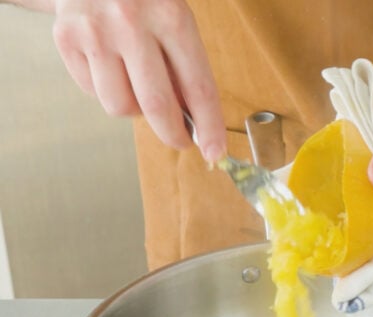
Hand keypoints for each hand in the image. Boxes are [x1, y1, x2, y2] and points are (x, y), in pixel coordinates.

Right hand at [50, 0, 225, 161]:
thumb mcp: (176, 20)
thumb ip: (185, 66)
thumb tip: (193, 121)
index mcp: (171, 17)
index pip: (198, 87)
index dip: (209, 126)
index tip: (214, 152)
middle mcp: (130, 24)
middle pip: (156, 106)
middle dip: (173, 134)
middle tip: (181, 140)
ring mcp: (95, 33)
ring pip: (120, 106)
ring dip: (136, 110)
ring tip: (141, 86)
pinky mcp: (66, 39)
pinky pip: (93, 92)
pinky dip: (108, 90)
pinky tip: (113, 67)